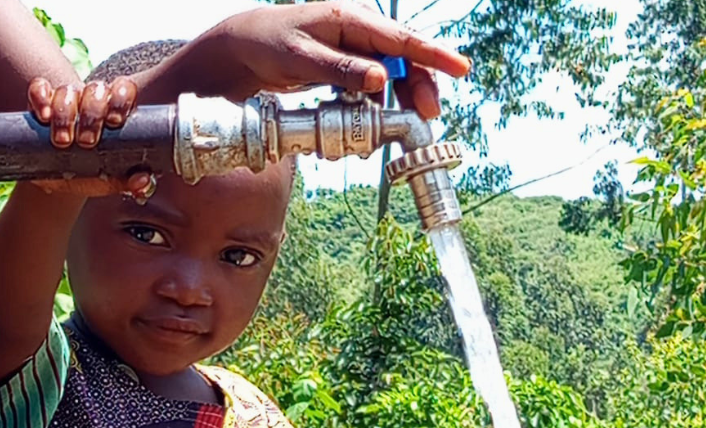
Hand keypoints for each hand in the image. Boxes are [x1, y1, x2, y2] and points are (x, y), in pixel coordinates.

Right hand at [27, 76, 151, 200]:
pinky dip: (40, 98)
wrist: (58, 180)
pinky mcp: (41, 102)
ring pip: (68, 90)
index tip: (114, 122)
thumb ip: (130, 181)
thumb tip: (144, 182)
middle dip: (92, 114)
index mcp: (115, 112)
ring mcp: (66, 99)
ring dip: (65, 114)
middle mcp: (92, 101)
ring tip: (63, 141)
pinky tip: (43, 116)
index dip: (121, 99)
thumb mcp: (111, 180)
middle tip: (87, 142)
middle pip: (96, 89)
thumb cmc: (92, 174)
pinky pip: (39, 88)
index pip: (124, 89)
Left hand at [161, 1, 470, 118]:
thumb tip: (381, 79)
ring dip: (397, 104)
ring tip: (396, 130)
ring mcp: (354, 50)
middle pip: (404, 62)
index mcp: (352, 20)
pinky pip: (372, 88)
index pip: (402, 39)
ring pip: (390, 78)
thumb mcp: (301, 58)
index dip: (434, 55)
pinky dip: (375, 108)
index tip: (461, 69)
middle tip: (427, 118)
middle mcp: (359, 32)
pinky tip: (372, 126)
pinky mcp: (347, 68)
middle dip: (419, 89)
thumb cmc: (268, 44)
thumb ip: (340, 69)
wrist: (244, 48)